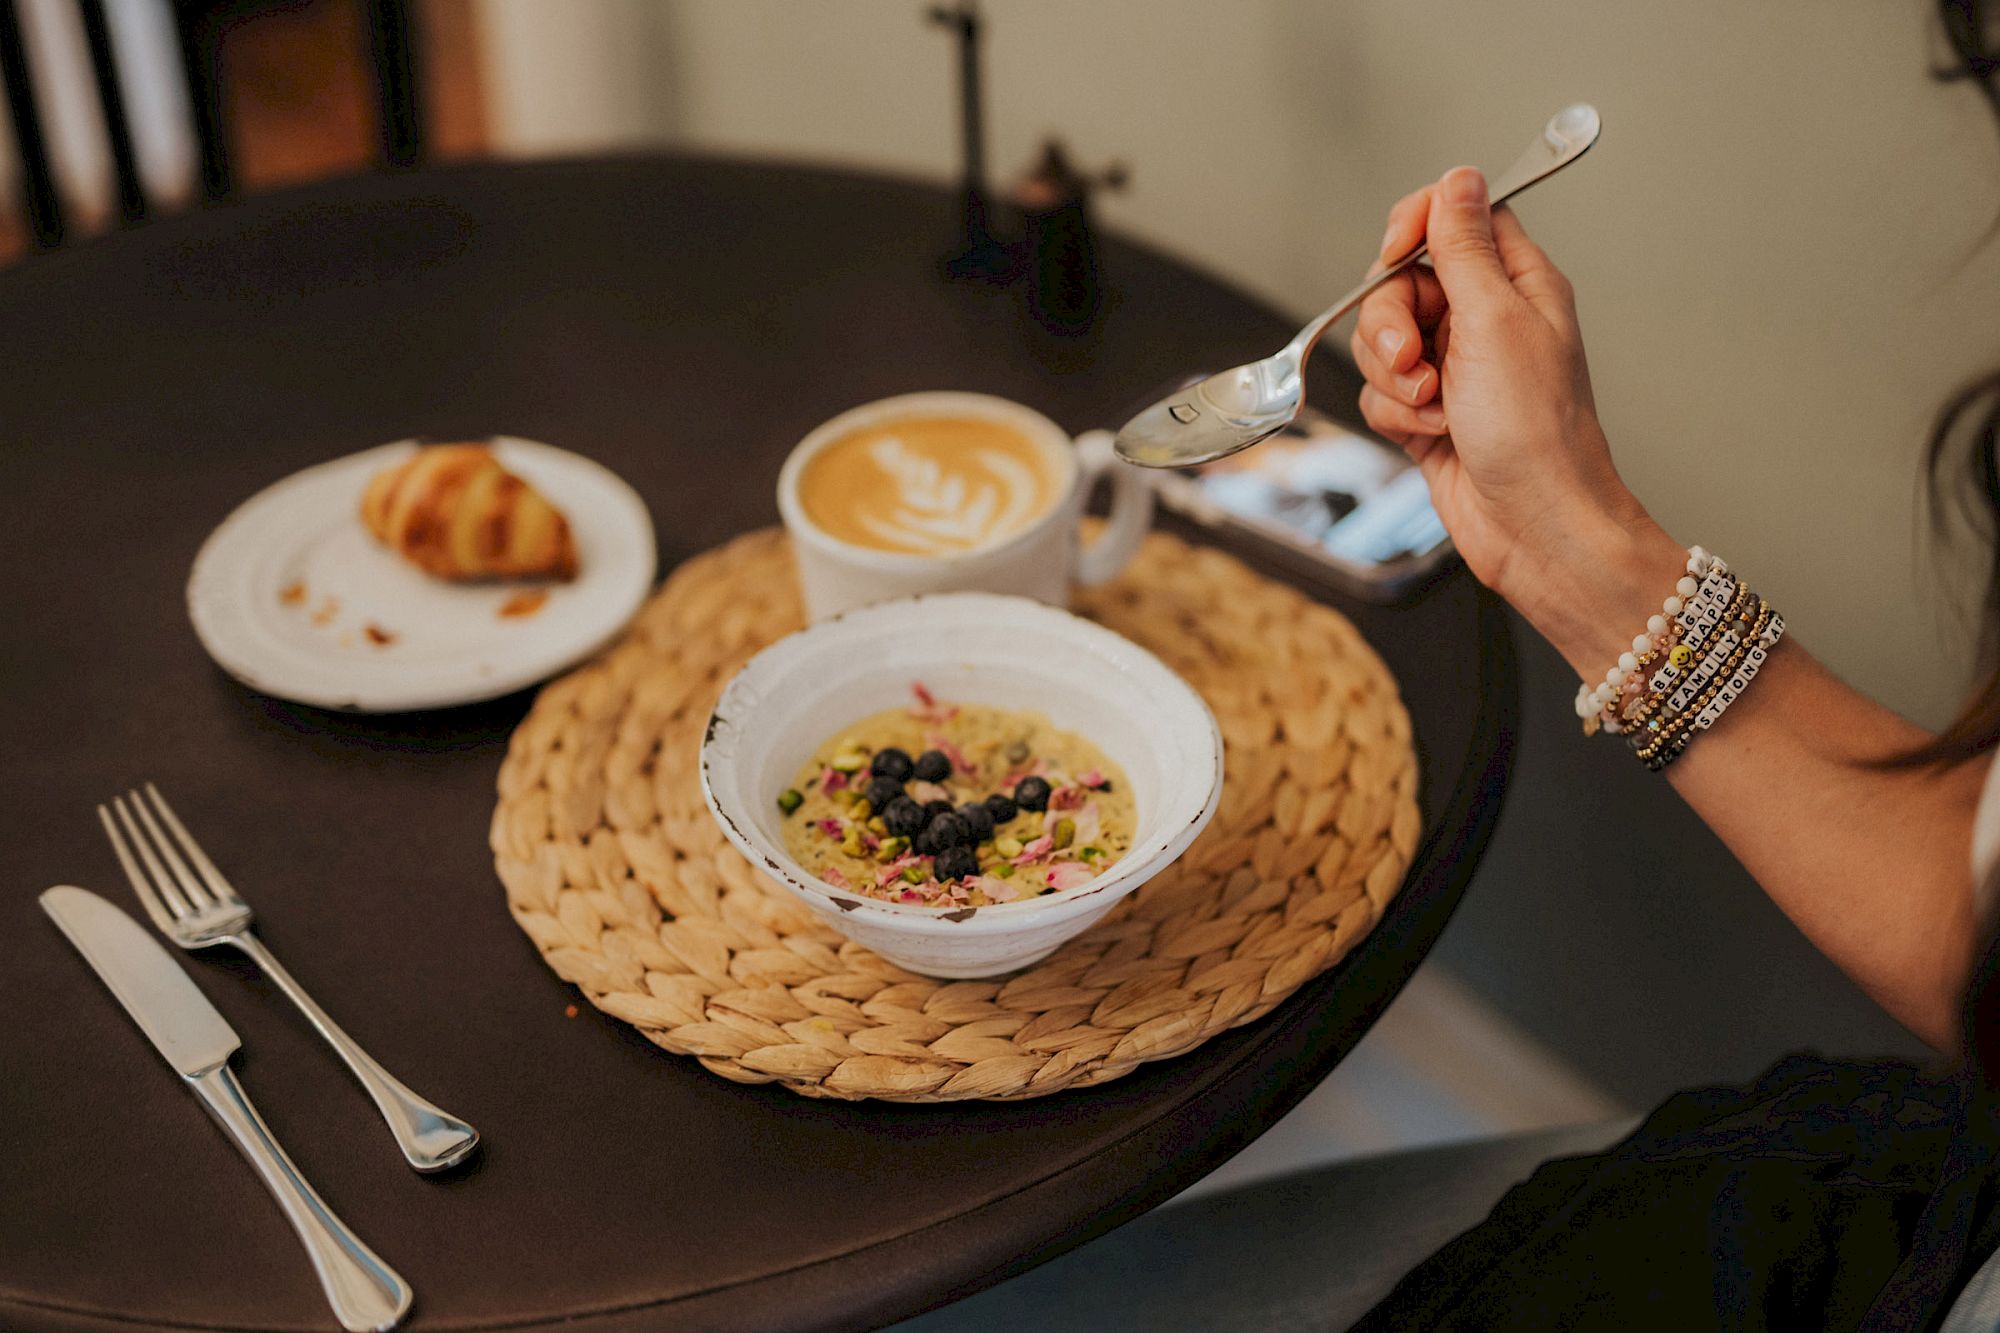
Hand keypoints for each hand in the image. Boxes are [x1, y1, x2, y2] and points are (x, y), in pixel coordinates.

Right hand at [1350, 166, 1679, 670]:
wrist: (1533, 524)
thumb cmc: (1536, 432)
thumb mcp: (1494, 319)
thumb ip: (1464, 245)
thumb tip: (1458, 177)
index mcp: (1517, 281)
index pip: (1454, 216)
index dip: (1414, 227)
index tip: (1395, 253)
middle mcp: (1484, 318)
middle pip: (1400, 281)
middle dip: (1391, 323)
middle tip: (1417, 359)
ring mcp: (1453, 366)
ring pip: (1380, 340)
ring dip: (1393, 377)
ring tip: (1432, 406)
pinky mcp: (1427, 412)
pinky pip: (1380, 392)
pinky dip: (1395, 414)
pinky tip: (1431, 435)